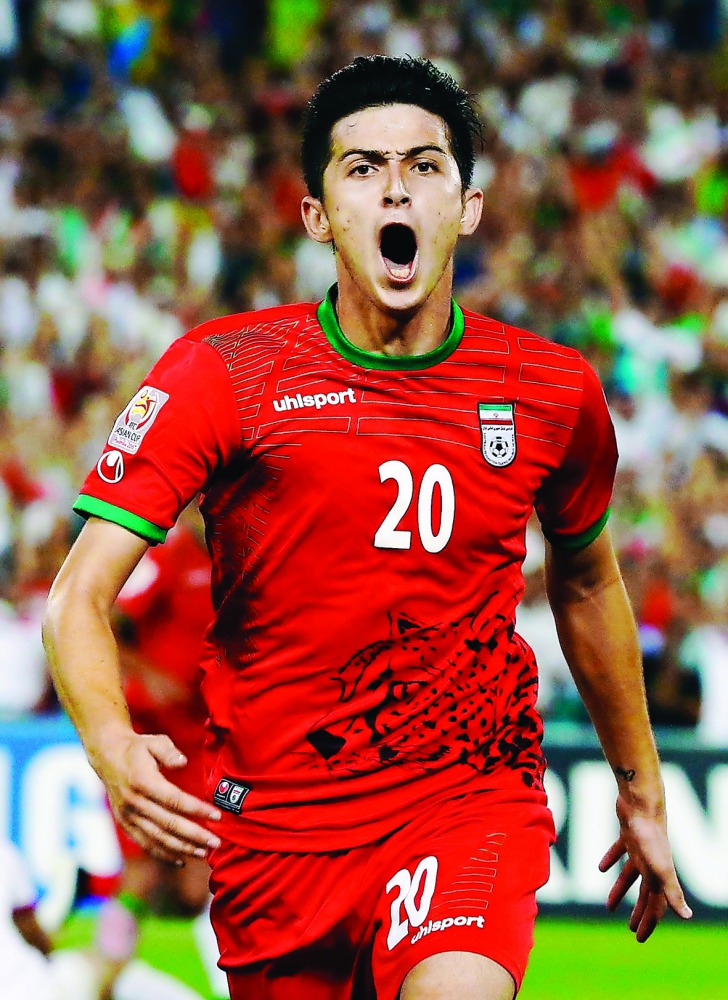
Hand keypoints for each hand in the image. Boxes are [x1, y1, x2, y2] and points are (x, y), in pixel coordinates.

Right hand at [94, 731, 220, 863]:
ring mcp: (127, 816)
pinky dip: (164, 854)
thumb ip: (169, 752)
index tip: (217, 815)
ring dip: (182, 848)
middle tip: (217, 842)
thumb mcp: (154, 741)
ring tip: (204, 853)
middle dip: (195, 836)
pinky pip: (145, 844)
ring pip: (158, 838)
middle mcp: (133, 802)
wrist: (107, 756)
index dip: (196, 809)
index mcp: (142, 781)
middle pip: (168, 824)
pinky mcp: (125, 824)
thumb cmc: (138, 748)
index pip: (174, 799)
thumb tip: (183, 762)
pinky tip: (182, 860)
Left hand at [599, 795, 691, 941]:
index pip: (656, 905)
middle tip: (630, 929)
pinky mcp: (628, 834)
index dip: (649, 922)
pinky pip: (618, 851)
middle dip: (639, 912)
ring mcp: (640, 848)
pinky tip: (600, 868)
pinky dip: (610, 860)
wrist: (641, 802)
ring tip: (608, 906)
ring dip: (620, 890)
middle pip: (645, 894)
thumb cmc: (650, 836)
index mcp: (659, 875)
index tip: (639, 938)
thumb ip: (671, 891)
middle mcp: (651, 863)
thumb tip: (687, 917)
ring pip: (630, 875)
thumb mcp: (659, 867)